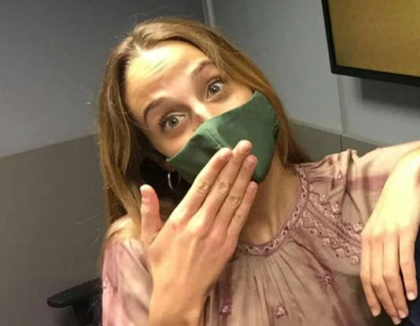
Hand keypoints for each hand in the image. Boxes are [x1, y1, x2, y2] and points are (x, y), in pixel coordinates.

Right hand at [141, 141, 257, 324]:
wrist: (179, 294)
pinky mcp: (229, 243)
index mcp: (180, 218)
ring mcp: (217, 232)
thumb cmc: (163, 265)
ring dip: (244, 176)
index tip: (224, 151)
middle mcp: (200, 222)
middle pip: (221, 187)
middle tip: (245, 145)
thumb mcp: (149, 238)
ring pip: (233, 198)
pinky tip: (253, 185)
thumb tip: (145, 187)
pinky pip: (240, 217)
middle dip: (234, 164)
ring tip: (252, 159)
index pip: (201, 185)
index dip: (215, 166)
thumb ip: (150, 211)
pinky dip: (248, 199)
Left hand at [361, 151, 419, 323]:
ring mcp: (389, 235)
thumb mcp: (382, 221)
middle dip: (386, 301)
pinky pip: (405, 263)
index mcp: (366, 238)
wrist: (408, 176)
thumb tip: (384, 264)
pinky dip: (409, 281)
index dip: (371, 296)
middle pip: (376, 279)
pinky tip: (414, 293)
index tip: (378, 311)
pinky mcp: (405, 231)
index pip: (365, 275)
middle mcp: (374, 239)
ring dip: (398, 296)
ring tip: (405, 310)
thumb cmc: (398, 199)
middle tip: (397, 316)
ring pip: (389, 275)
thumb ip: (380, 241)